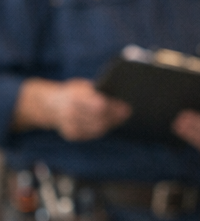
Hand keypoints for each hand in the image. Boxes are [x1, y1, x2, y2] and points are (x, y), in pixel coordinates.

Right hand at [14, 78, 131, 140]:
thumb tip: (123, 95)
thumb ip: (98, 91)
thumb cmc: (74, 92)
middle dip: (115, 116)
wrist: (50, 104)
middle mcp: (70, 112)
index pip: (99, 105)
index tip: (127, 106)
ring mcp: (70, 125)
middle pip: (100, 118)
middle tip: (127, 111)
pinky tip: (111, 122)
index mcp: (74, 97)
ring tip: (122, 116)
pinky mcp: (72, 135)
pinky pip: (93, 133)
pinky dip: (104, 128)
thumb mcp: (83, 86)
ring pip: (98, 128)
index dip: (114, 107)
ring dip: (112, 123)